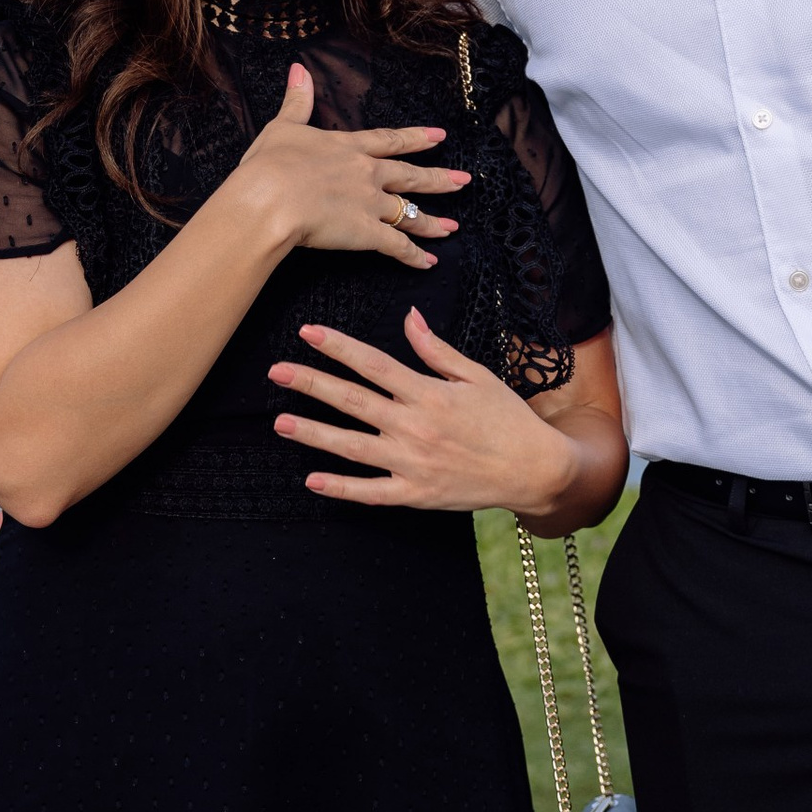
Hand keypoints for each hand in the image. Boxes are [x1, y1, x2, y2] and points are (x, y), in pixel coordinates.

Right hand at [234, 58, 465, 265]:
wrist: (270, 198)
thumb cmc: (270, 165)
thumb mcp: (282, 127)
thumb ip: (297, 101)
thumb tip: (300, 69)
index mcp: (348, 147)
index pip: (390, 140)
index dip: (416, 138)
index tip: (439, 136)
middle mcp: (366, 173)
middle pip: (410, 175)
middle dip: (438, 179)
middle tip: (464, 181)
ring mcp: (370, 203)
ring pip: (409, 212)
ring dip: (432, 222)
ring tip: (453, 228)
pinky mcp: (367, 233)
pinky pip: (397, 246)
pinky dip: (414, 256)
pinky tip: (428, 262)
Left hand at [271, 313, 579, 516]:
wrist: (534, 469)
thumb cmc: (507, 419)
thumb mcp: (477, 376)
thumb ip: (436, 350)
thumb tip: (408, 317)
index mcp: (428, 394)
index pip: (374, 364)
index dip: (339, 347)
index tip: (308, 333)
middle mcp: (414, 427)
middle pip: (353, 401)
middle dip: (312, 384)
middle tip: (277, 372)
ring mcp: (412, 463)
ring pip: (353, 447)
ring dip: (314, 434)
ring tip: (281, 422)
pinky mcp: (415, 494)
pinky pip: (371, 492)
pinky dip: (341, 488)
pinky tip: (312, 479)